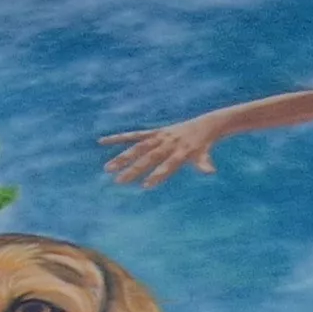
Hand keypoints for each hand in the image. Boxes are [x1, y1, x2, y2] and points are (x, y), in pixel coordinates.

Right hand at [100, 116, 224, 187]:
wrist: (203, 124)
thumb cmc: (203, 145)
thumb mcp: (205, 154)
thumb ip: (204, 163)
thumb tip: (210, 172)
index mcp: (180, 150)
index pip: (167, 165)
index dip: (157, 175)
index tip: (145, 187)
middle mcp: (167, 143)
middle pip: (148, 158)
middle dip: (133, 170)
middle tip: (119, 182)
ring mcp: (158, 137)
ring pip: (137, 147)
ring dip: (122, 158)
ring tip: (107, 168)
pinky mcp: (153, 132)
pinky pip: (134, 136)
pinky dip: (119, 138)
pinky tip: (102, 141)